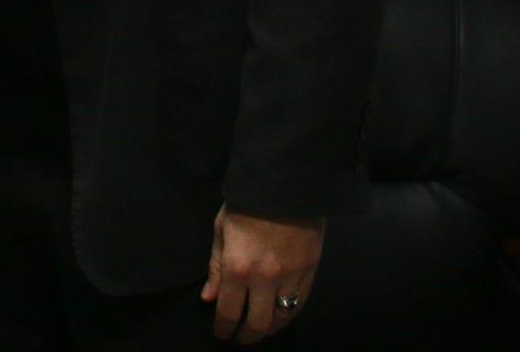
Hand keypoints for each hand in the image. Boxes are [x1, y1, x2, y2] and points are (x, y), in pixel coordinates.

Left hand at [201, 205, 323, 343]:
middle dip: (246, 336)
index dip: (223, 328)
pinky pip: (300, 303)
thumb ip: (216, 267)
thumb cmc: (247, 202)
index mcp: (238, 266)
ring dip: (269, 329)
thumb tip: (209, 297)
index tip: (221, 334)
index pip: (229, 312)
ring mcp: (291, 276)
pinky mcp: (310, 270)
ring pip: (282, 317)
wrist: (285, 182)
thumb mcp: (221, 230)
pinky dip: (288, 314)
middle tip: (240, 338)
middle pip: (258, 323)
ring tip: (259, 330)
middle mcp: (265, 277)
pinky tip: (280, 316)